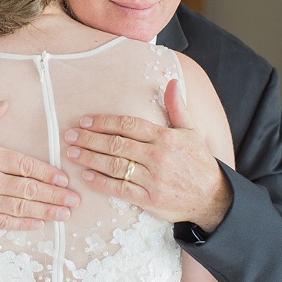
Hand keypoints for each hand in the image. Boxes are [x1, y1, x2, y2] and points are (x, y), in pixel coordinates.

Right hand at [0, 101, 79, 230]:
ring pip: (19, 207)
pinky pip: (3, 222)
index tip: (64, 179)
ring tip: (64, 214)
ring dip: (45, 211)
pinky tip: (38, 224)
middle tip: (74, 200)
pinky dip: (22, 224)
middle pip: (28, 188)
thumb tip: (5, 104)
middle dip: (55, 195)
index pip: (25, 165)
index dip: (48, 173)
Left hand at [64, 80, 230, 230]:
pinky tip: (87, 176)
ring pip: (115, 166)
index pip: (129, 125)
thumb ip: (177, 107)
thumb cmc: (199, 162)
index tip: (85, 121)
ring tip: (72, 154)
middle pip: (117, 144)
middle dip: (89, 139)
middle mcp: (158, 157)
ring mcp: (153, 179)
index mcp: (165, 138)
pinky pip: (121, 189)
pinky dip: (102, 183)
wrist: (213, 198)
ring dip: (90, 159)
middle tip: (69, 136)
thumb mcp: (192, 131)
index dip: (104, 122)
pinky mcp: (150, 199)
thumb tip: (171, 81)